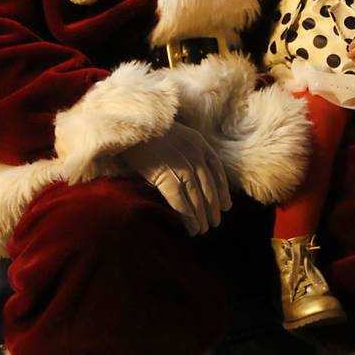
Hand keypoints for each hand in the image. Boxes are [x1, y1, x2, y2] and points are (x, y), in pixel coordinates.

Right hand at [121, 121, 231, 235]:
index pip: (217, 170)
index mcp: (199, 142)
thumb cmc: (146, 131)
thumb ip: (185, 151)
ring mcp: (181, 164)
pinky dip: (188, 217)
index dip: (223, 191)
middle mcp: (194, 153)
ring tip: (202, 230)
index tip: (226, 206)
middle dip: (213, 208)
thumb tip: (192, 176)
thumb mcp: (174, 135)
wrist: (128, 124)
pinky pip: (181, 201)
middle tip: (214, 223)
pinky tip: (191, 228)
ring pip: (197, 196)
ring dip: (201, 217)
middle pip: (209, 186)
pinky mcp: (166, 175)